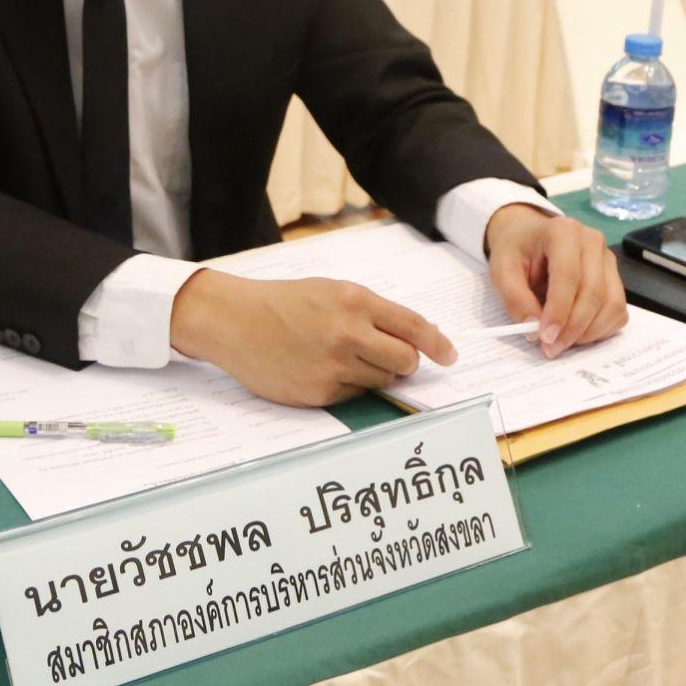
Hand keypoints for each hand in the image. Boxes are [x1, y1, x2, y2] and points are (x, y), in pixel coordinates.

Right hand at [170, 269, 456, 406]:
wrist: (235, 320)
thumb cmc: (285, 302)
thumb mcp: (332, 290)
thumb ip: (373, 311)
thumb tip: (416, 337)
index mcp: (355, 301)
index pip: (413, 327)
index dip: (438, 344)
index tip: (450, 355)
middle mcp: (348, 334)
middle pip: (406, 362)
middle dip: (406, 363)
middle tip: (392, 359)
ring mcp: (333, 367)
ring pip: (382, 381)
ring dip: (375, 374)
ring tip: (345, 358)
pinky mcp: (318, 393)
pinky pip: (354, 396)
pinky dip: (348, 386)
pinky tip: (323, 369)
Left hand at [483, 205, 626, 356]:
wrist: (530, 236)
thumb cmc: (517, 251)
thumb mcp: (501, 270)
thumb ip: (515, 298)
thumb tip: (534, 329)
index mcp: (563, 232)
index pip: (568, 275)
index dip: (559, 311)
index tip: (546, 337)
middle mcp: (593, 242)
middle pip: (594, 292)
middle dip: (573, 327)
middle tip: (551, 348)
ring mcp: (608, 260)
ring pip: (612, 304)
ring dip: (589, 332)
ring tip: (562, 342)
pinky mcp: (615, 278)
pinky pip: (618, 311)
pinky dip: (601, 329)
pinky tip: (577, 334)